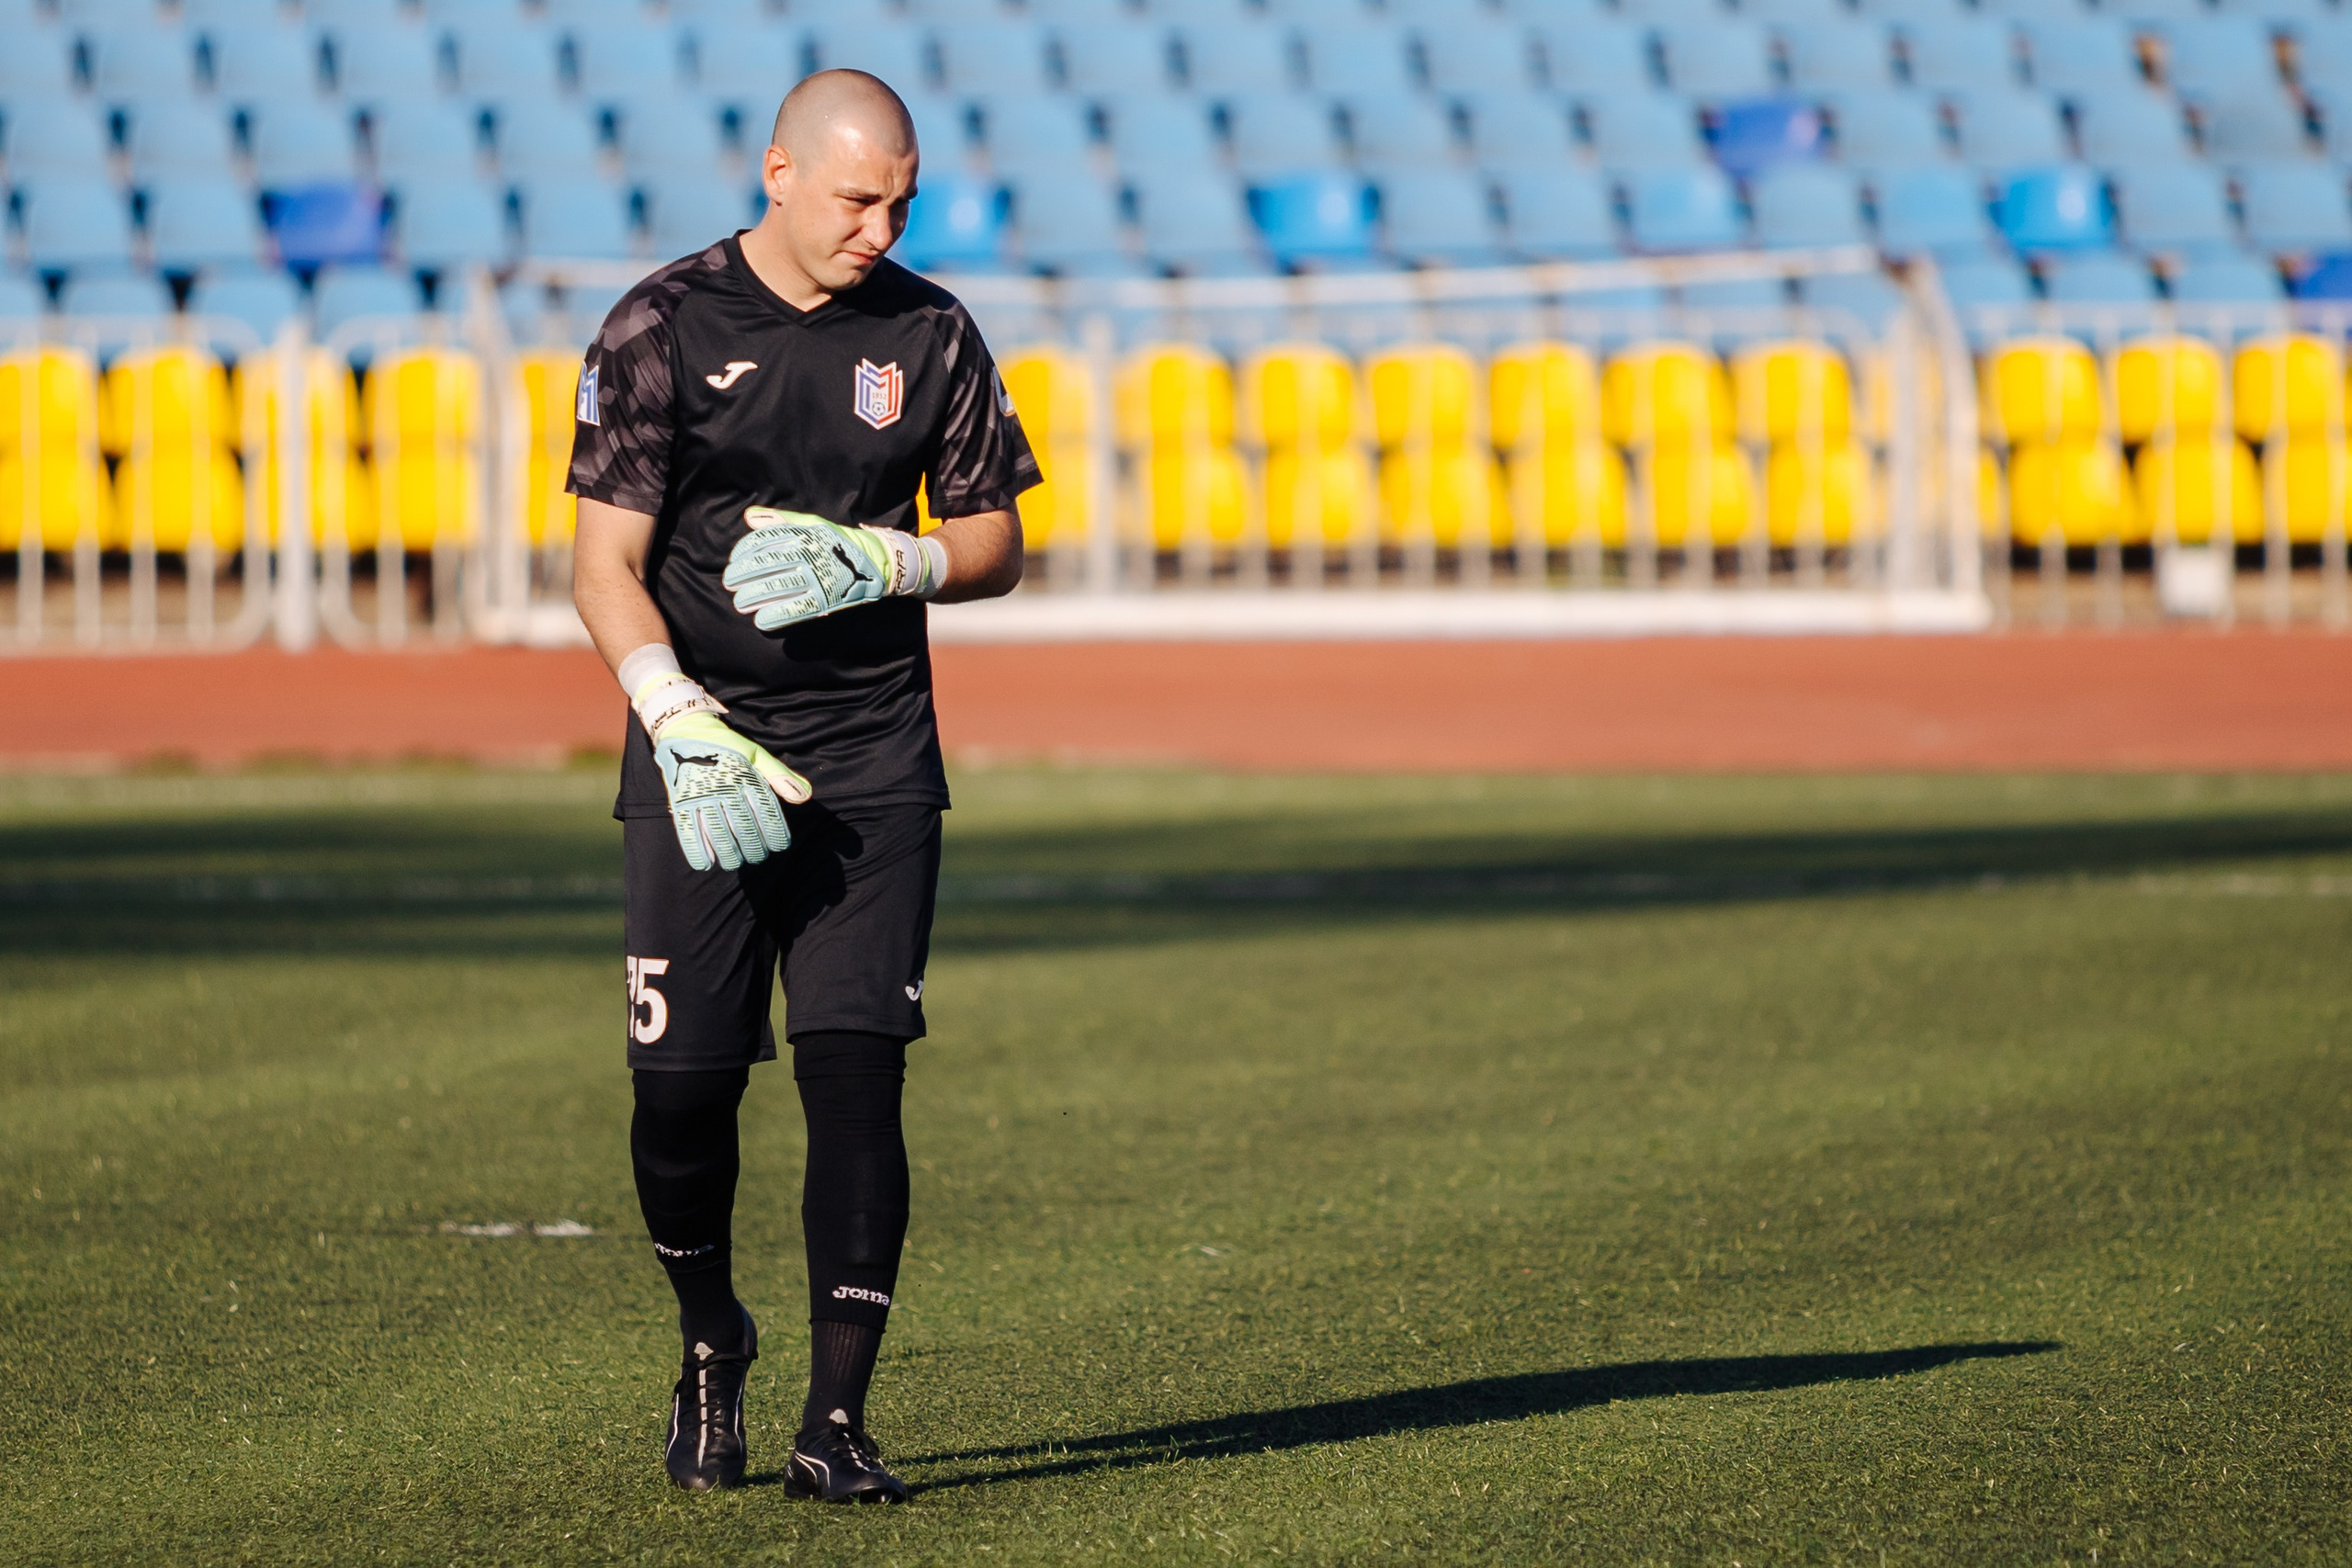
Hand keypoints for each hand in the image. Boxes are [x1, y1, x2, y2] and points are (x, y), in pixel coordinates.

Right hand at [650, 711, 811, 871]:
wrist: (684, 729)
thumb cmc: (726, 745)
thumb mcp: (756, 755)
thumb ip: (780, 776)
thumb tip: (805, 797)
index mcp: (745, 775)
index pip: (765, 811)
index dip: (775, 832)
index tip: (780, 846)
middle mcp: (724, 786)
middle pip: (743, 826)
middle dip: (753, 847)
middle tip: (758, 857)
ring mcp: (700, 794)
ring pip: (718, 832)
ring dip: (728, 853)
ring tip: (735, 862)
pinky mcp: (680, 799)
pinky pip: (688, 828)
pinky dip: (697, 849)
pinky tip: (706, 863)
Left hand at [723, 507, 943, 630]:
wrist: (879, 563)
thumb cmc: (839, 542)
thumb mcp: (813, 524)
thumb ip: (779, 521)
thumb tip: (748, 517)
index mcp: (805, 534)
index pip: (766, 541)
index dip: (745, 552)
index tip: (733, 561)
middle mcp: (811, 554)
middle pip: (767, 565)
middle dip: (744, 575)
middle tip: (730, 583)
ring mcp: (820, 577)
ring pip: (779, 587)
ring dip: (755, 596)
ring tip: (740, 602)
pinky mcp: (828, 598)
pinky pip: (798, 608)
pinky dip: (778, 615)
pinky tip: (761, 621)